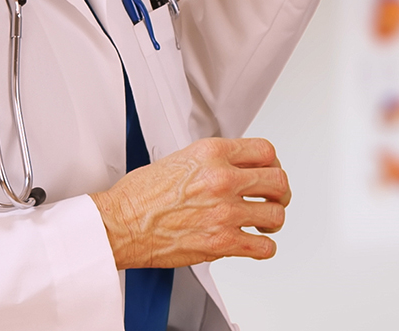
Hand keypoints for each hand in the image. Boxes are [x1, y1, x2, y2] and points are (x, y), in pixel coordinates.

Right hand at [90, 137, 290, 269]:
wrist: (119, 224)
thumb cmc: (139, 196)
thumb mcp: (178, 158)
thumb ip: (210, 161)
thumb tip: (231, 167)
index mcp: (211, 153)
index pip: (265, 151)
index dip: (273, 163)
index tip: (270, 172)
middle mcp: (222, 179)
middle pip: (278, 181)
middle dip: (279, 193)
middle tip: (274, 200)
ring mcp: (224, 211)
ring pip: (275, 214)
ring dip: (273, 221)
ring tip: (263, 224)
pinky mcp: (221, 242)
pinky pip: (263, 247)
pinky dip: (263, 248)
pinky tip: (254, 244)